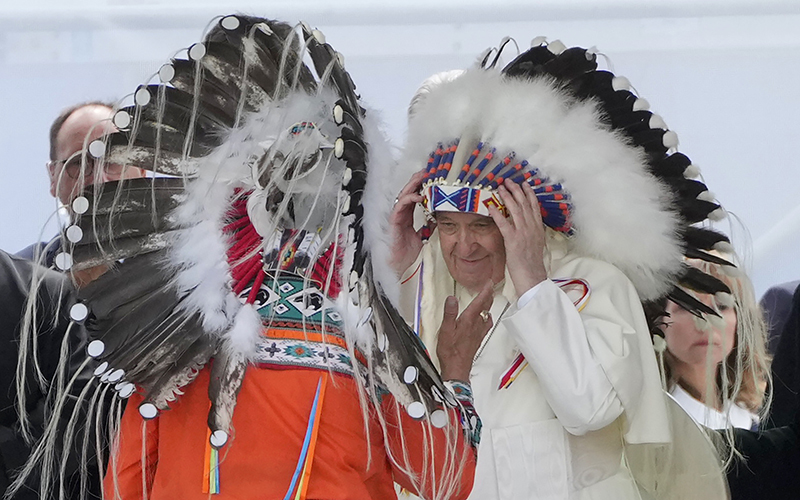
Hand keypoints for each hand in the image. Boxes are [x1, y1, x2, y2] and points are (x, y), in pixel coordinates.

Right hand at [389, 170, 427, 276]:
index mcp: (407, 215)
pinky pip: (401, 205)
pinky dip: (410, 198)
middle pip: (409, 191)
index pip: (415, 196)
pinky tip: (420, 195)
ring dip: (414, 184)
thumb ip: (429, 225)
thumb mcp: (423, 236)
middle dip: (418, 180)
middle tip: (429, 171)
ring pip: (404, 194)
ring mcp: (396, 215)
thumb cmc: (405, 252)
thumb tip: (439, 217)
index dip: (422, 186)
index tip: (433, 178)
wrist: (397, 264)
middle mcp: (401, 213)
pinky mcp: (393, 220)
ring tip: (424, 177)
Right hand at [436, 282, 493, 381]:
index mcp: (469, 320)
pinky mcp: (478, 339)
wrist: (457, 368)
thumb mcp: (446, 330)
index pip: (480, 302)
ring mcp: (478, 333)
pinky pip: (485, 324)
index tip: (489, 282)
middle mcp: (476, 325)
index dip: (485, 291)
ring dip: (488, 306)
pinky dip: (486, 317)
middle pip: (485, 307)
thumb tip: (452, 298)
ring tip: (488, 300)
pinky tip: (484, 319)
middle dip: (488, 296)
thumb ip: (450, 313)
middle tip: (490, 287)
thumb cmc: (451, 351)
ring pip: (486, 315)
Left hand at [488, 181, 546, 297]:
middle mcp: (532, 228)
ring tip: (500, 188)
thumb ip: (532, 232)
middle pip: (524, 204)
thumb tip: (527, 224)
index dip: (529, 193)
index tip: (524, 184)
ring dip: (507, 197)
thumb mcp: (536, 243)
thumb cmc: (532, 263)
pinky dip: (497, 214)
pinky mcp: (513, 240)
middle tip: (508, 181)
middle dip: (516, 190)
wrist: (532, 276)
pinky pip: (504, 224)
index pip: (535, 206)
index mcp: (538, 228)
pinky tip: (491, 206)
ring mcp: (523, 233)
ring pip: (515, 210)